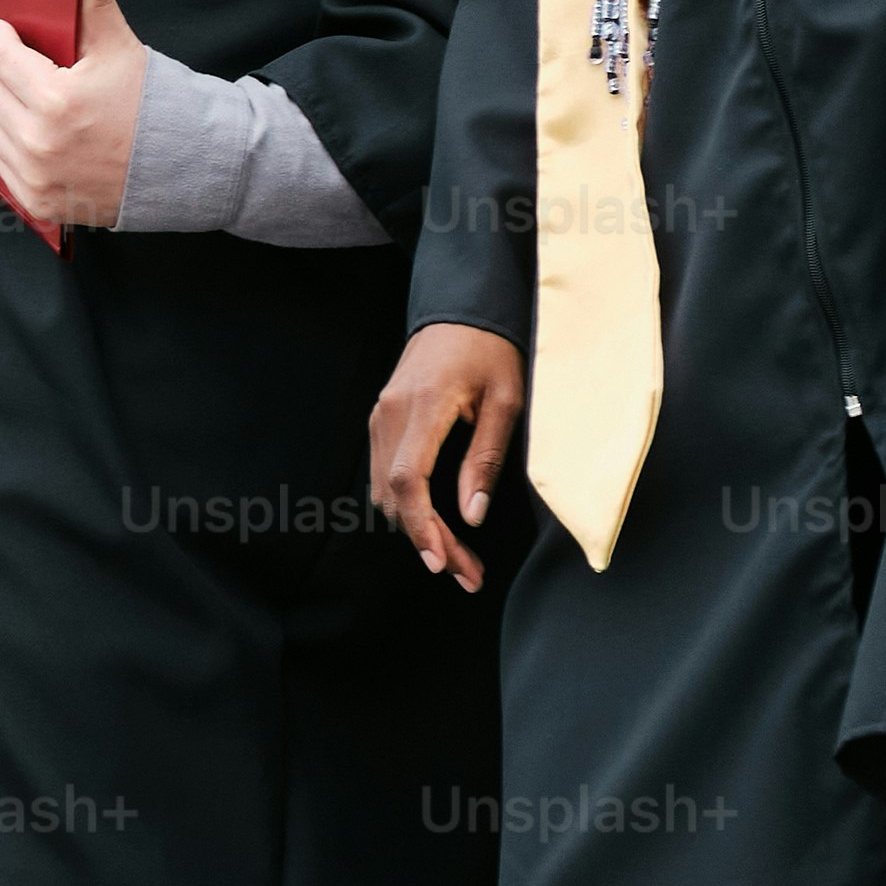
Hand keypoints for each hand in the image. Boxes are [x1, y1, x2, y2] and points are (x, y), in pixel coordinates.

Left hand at [0, 0, 143, 231]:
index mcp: (57, 101)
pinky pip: (1, 162)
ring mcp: (36, 178)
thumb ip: (96, 0)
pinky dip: (8, 141)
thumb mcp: (120, 46)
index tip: (1, 30)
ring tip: (19, 90)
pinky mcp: (38, 202)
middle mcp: (40, 144)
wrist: (179, 165)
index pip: (2, 60)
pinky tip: (28, 125)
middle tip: (10, 57)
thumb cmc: (150, 102)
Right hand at [367, 323, 530, 593]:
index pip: (409, 480)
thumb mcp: (505, 403)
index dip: (422, 526)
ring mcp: (380, 418)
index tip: (441, 562)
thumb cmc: (491, 351)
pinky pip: (387, 475)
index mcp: (424, 407)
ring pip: (386, 492)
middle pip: (395, 496)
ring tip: (458, 560)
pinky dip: (409, 507)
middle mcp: (390, 414)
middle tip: (466, 575)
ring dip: (418, 529)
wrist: (460, 311)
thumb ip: (486, 460)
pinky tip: (437, 526)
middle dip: (428, 541)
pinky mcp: (382, 421)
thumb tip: (471, 516)